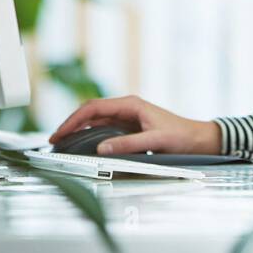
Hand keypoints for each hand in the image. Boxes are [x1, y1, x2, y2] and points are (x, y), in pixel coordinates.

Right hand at [49, 95, 221, 155]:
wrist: (198, 139)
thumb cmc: (181, 136)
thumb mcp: (155, 140)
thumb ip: (128, 144)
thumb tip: (101, 149)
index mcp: (131, 104)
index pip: (93, 108)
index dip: (73, 120)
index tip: (60, 132)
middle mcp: (126, 108)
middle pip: (90, 112)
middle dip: (71, 124)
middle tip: (55, 139)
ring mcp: (127, 117)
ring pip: (95, 121)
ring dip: (78, 130)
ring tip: (63, 142)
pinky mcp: (129, 128)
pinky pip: (103, 129)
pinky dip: (89, 135)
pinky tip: (81, 144)